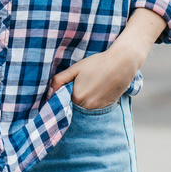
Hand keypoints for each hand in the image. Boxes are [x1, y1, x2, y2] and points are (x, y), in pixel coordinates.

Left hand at [49, 8, 165, 109]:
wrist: (121, 63)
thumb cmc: (97, 63)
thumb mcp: (75, 68)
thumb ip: (59, 80)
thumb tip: (49, 93)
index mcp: (76, 97)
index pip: (63, 101)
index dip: (64, 94)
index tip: (67, 88)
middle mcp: (87, 106)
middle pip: (74, 105)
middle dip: (74, 97)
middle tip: (81, 83)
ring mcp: (98, 108)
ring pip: (84, 107)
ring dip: (84, 99)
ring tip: (91, 84)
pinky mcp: (107, 107)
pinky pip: (95, 107)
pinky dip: (93, 100)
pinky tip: (98, 88)